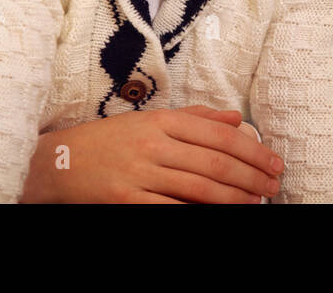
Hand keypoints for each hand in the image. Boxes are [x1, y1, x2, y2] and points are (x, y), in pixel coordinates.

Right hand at [20, 106, 282, 202]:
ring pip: (199, 187)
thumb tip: (235, 118)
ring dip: (234, 198)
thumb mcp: (149, 120)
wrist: (58, 162)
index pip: (217, 133)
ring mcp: (140, 173)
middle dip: (251, 176)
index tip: (273, 162)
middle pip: (214, 161)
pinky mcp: (126, 200)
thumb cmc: (109, 141)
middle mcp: (153, 143)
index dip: (251, 150)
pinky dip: (199, 213)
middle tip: (273, 186)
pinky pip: (171, 209)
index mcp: (161, 120)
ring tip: (256, 202)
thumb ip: (194, 117)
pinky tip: (220, 215)